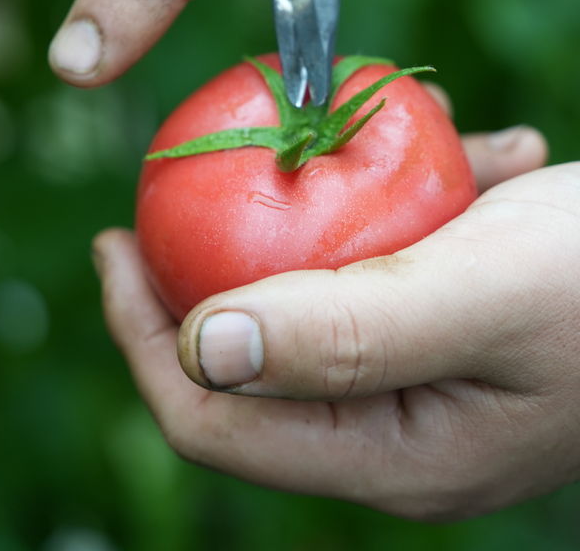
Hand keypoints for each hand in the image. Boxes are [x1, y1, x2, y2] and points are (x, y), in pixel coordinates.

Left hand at [90, 124, 569, 521]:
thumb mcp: (478, 293)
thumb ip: (347, 331)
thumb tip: (200, 346)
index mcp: (387, 453)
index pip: (212, 418)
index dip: (141, 335)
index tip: (116, 243)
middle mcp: (394, 429)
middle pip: (250, 357)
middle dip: (205, 268)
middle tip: (178, 186)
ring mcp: (424, 377)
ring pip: (320, 297)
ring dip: (317, 219)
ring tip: (347, 140)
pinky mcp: (451, 324)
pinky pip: (388, 265)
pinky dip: (399, 203)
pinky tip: (457, 154)